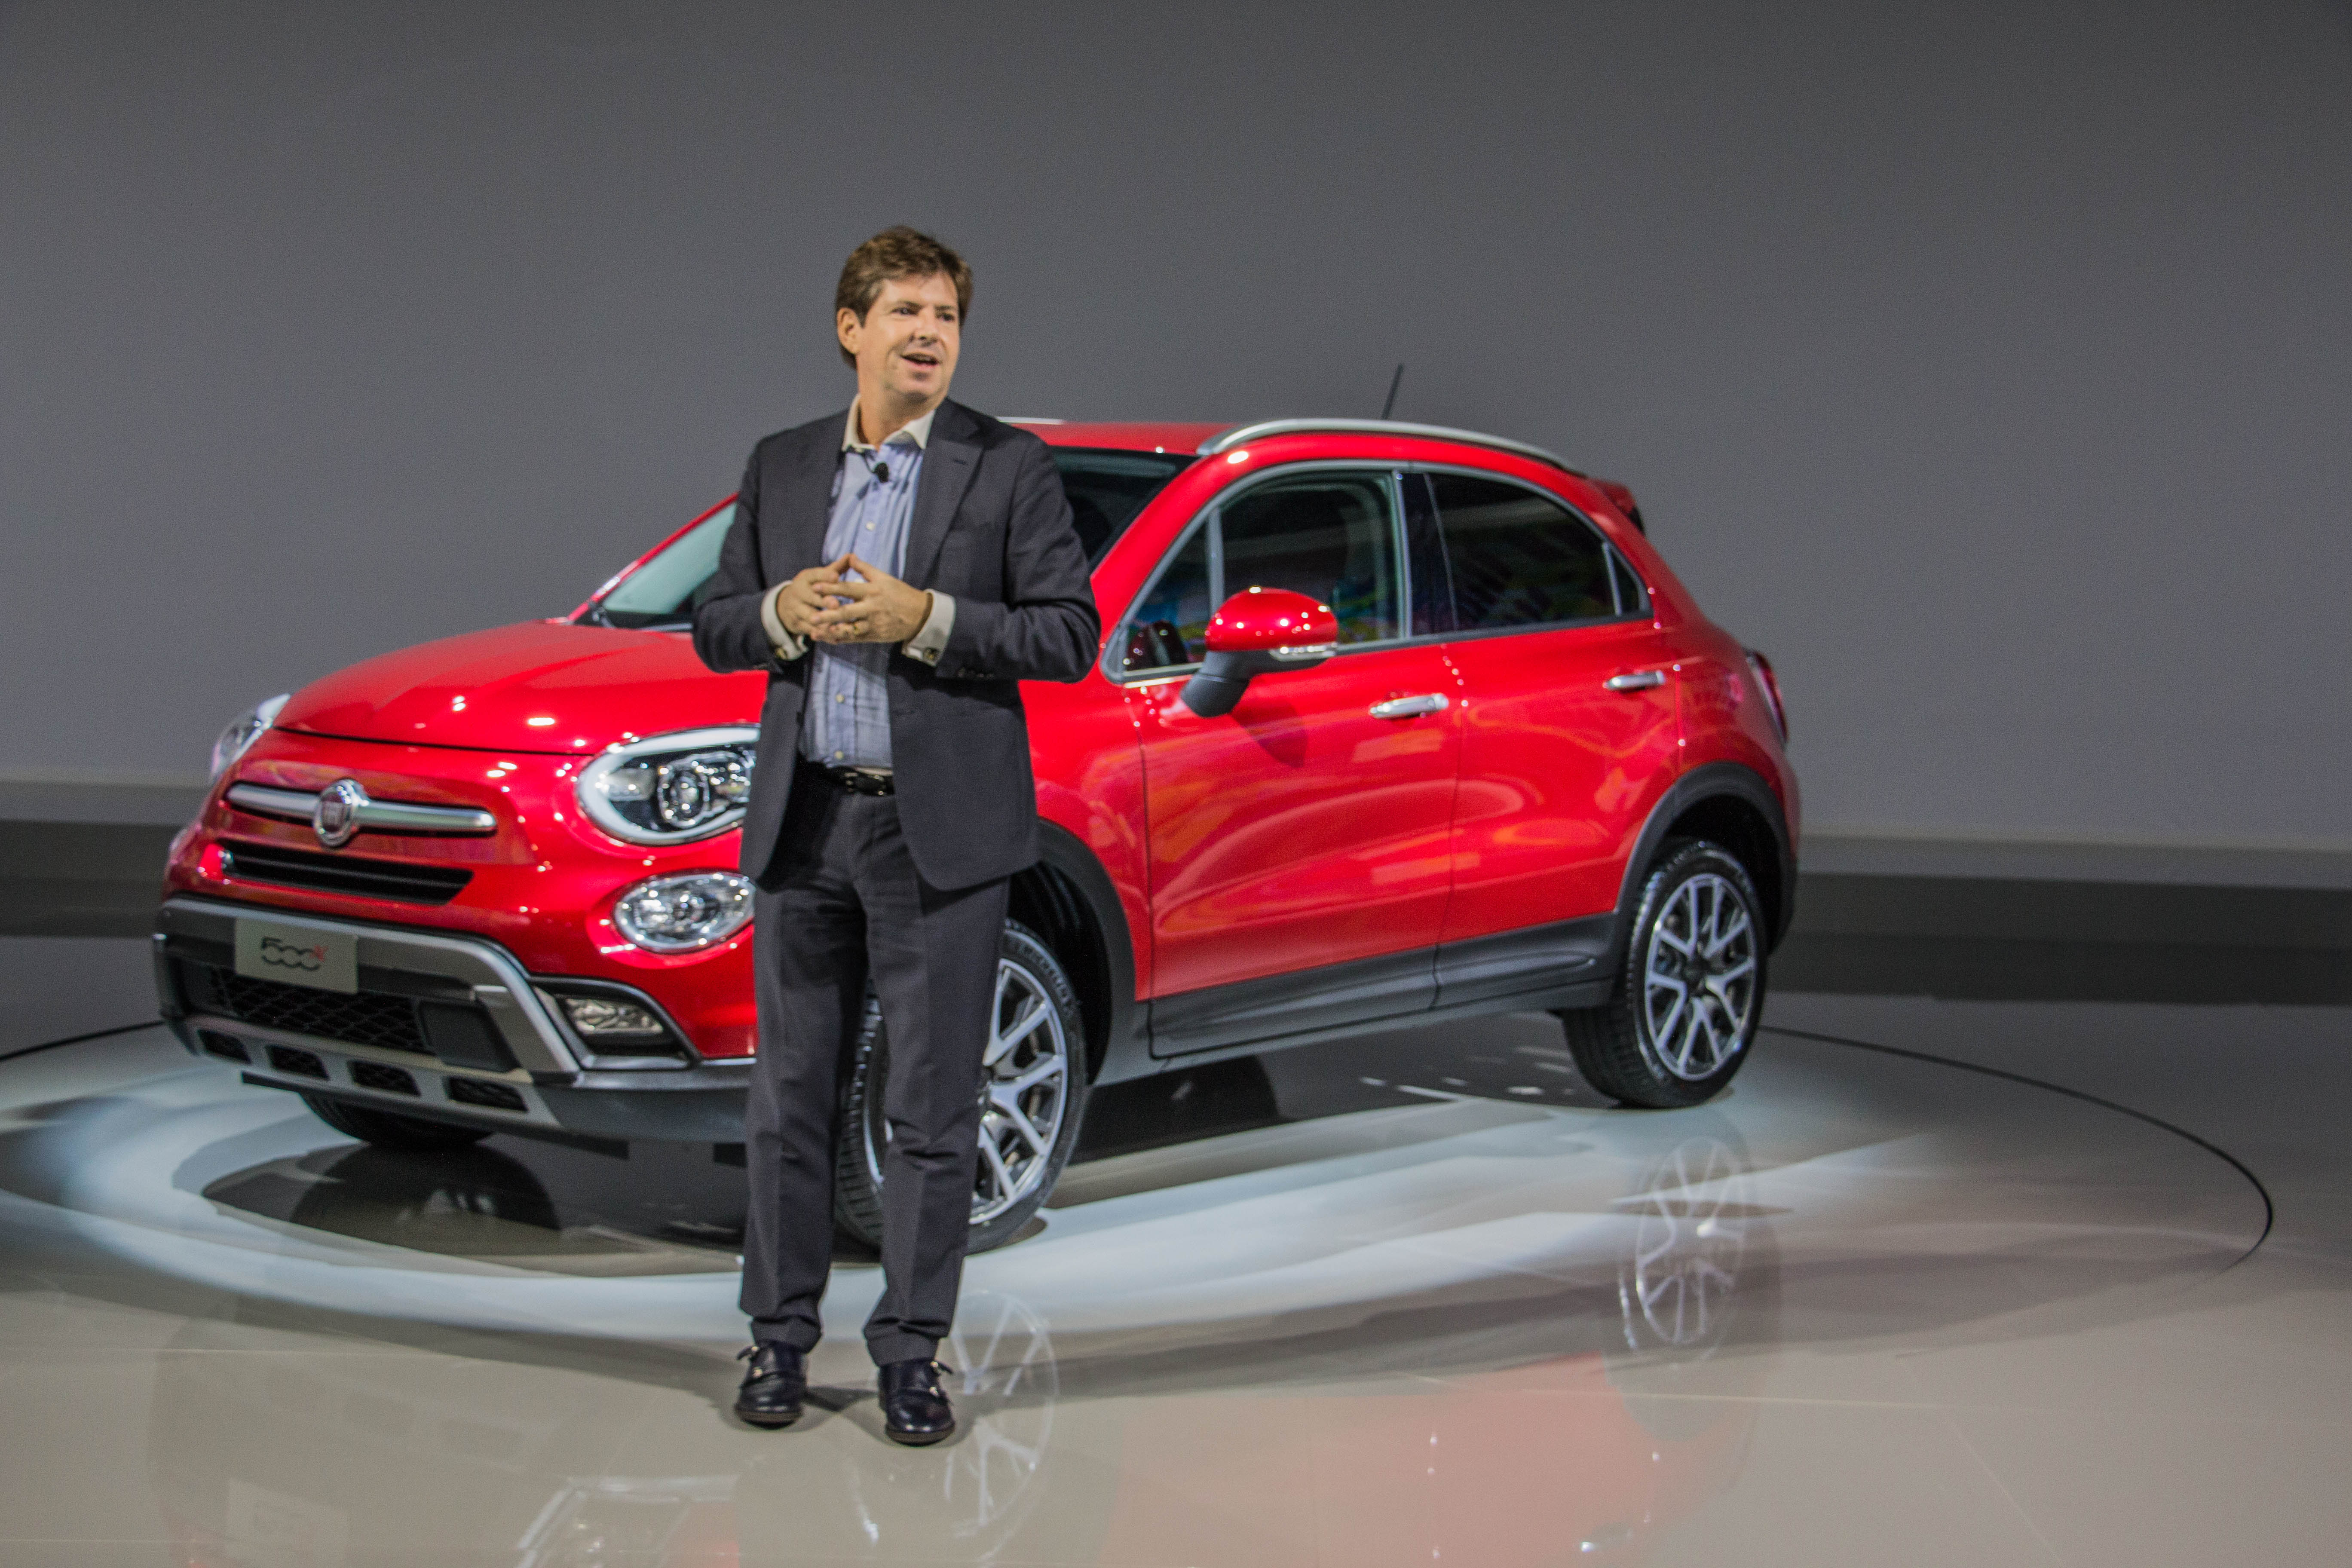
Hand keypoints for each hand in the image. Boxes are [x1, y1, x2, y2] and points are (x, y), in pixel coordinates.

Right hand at [772, 557, 850, 639]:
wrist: (787, 604)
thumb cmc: (812, 588)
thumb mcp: (819, 577)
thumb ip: (837, 568)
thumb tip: (852, 555)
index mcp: (805, 579)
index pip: (814, 576)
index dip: (825, 577)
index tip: (836, 577)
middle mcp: (798, 593)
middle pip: (812, 597)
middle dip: (823, 601)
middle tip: (836, 604)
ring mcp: (796, 609)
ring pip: (810, 616)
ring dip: (824, 622)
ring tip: (837, 625)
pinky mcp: (797, 624)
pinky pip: (810, 630)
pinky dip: (823, 635)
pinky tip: (835, 638)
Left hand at [811, 555, 933, 643]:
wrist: (920, 614)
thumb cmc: (900, 593)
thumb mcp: (884, 578)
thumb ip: (864, 568)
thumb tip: (849, 556)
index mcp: (872, 591)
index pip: (848, 589)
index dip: (831, 588)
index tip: (815, 587)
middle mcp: (872, 607)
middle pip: (846, 612)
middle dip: (828, 615)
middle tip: (812, 617)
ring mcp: (873, 623)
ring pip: (850, 628)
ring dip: (832, 631)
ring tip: (816, 632)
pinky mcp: (875, 635)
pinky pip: (856, 639)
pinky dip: (842, 639)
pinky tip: (830, 639)